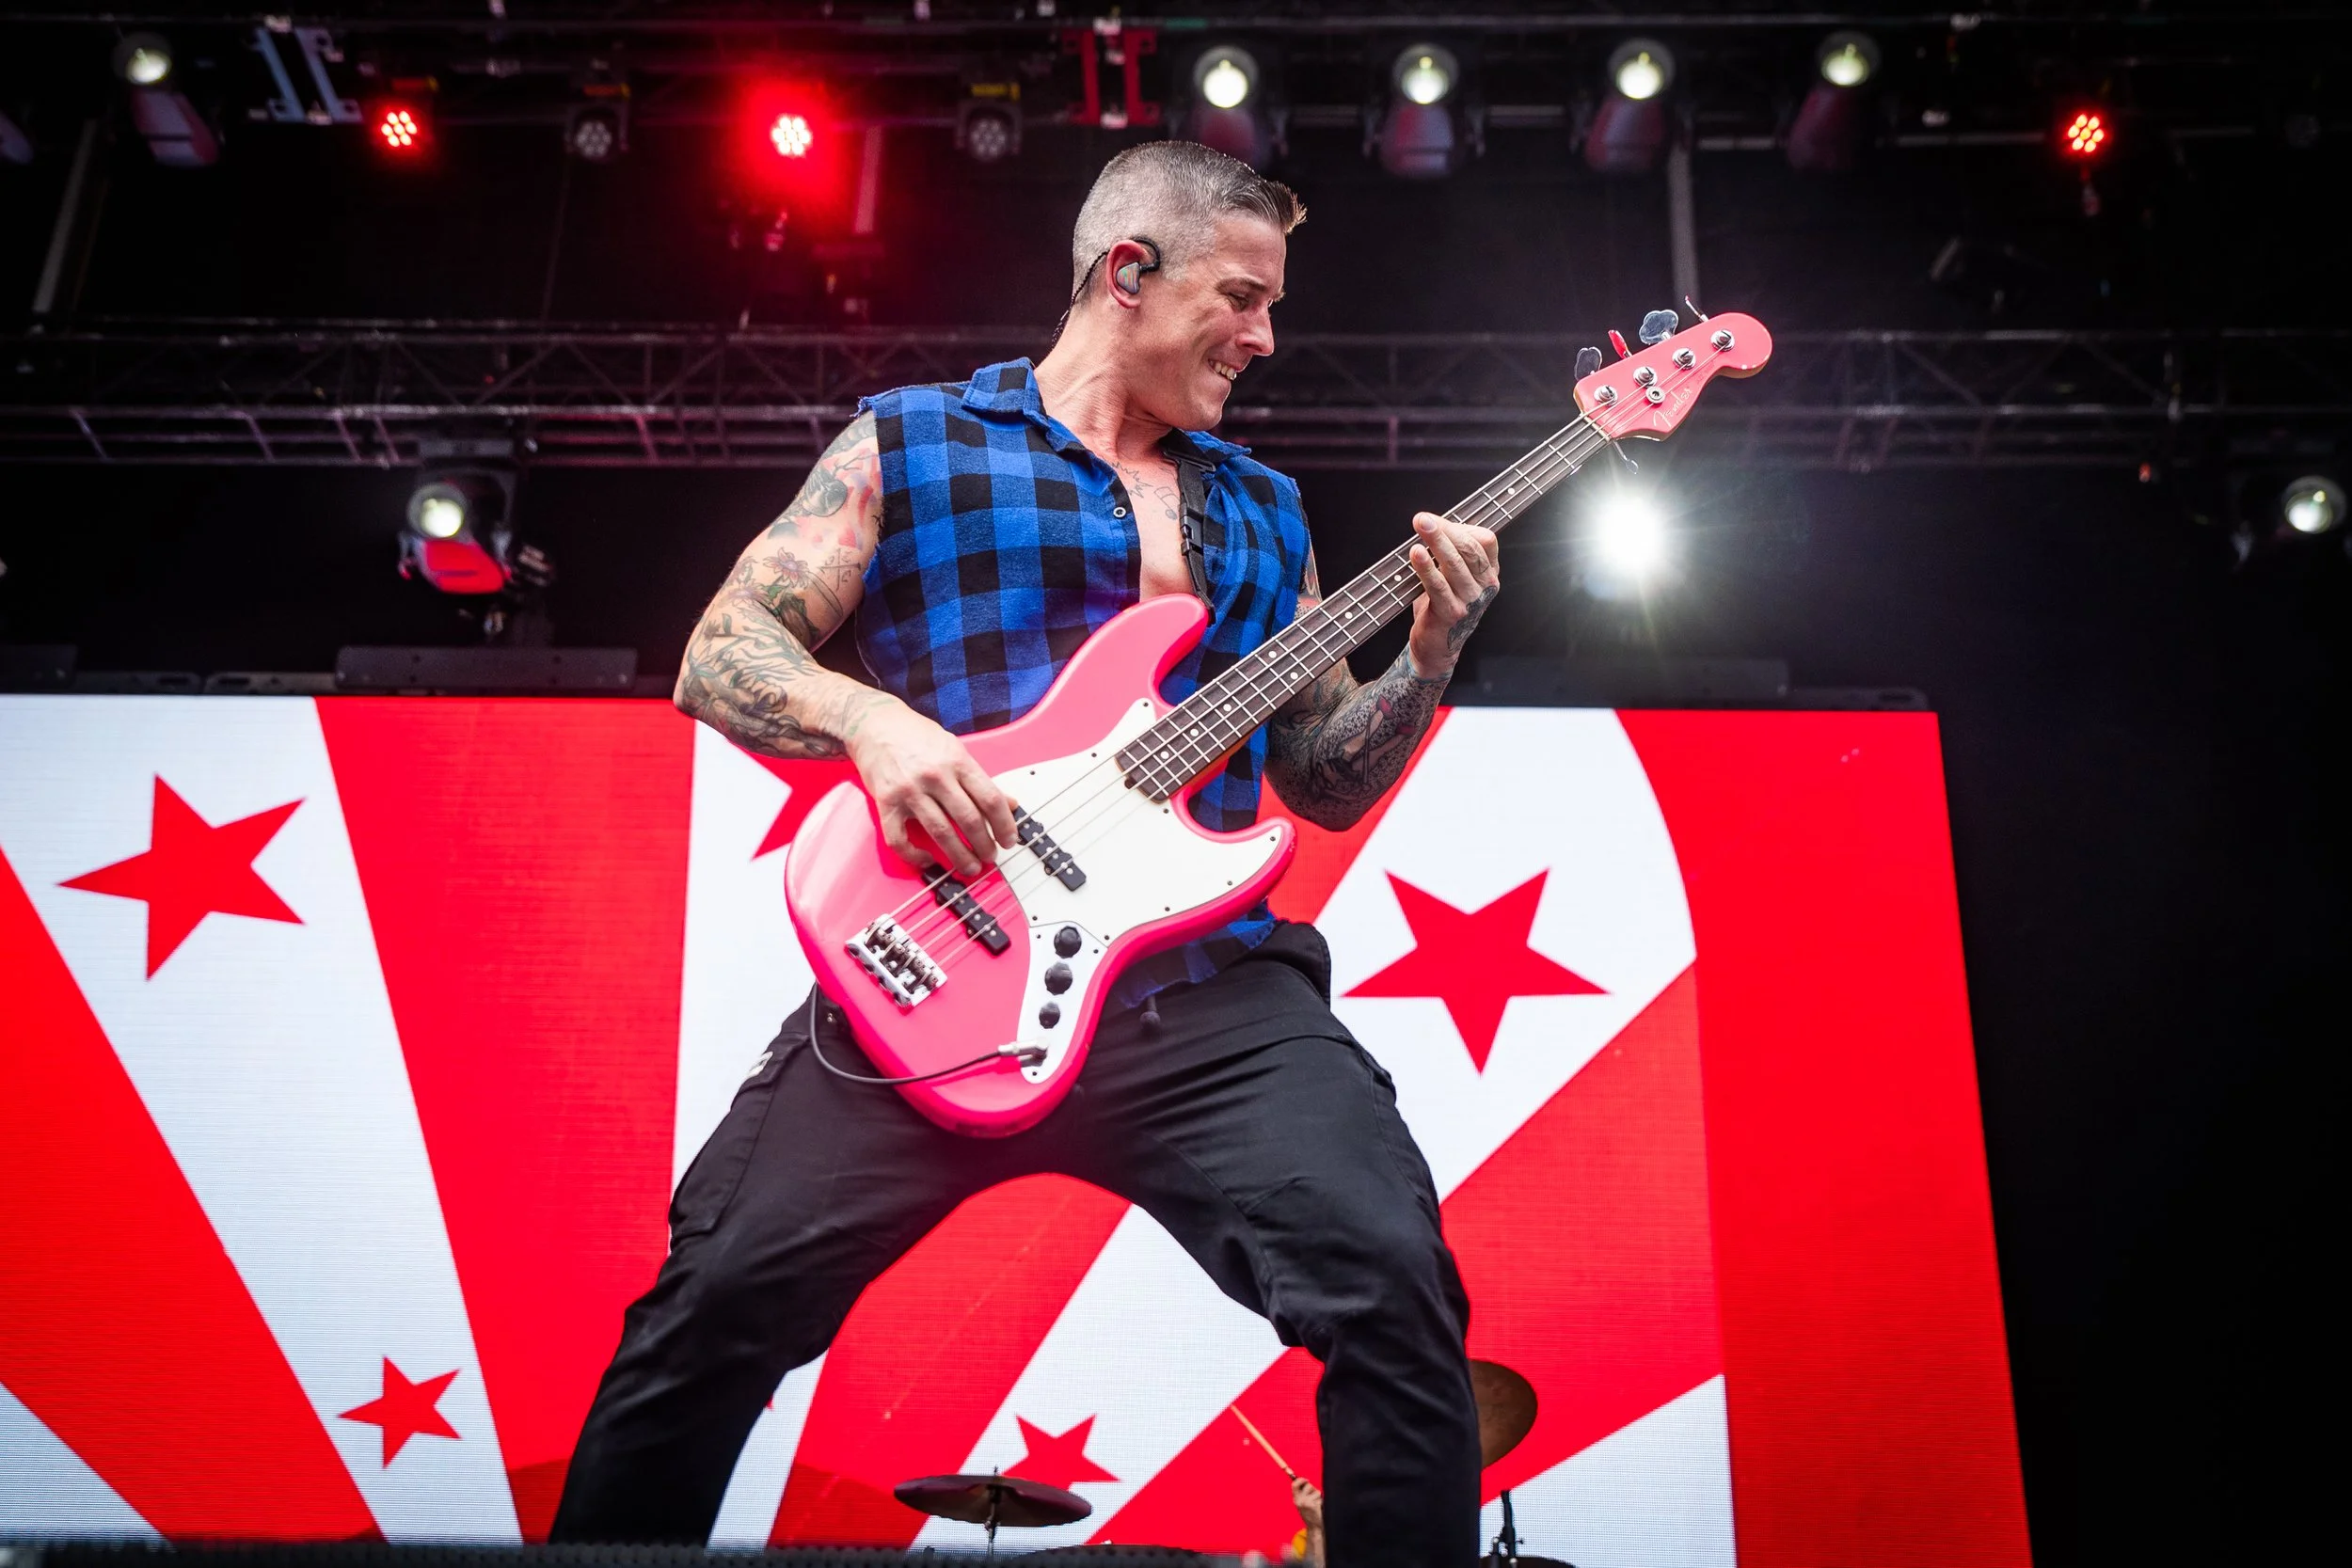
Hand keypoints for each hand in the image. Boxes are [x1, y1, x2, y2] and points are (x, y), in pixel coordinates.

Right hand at [842, 697, 1019, 877]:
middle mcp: (935, 776)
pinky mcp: (886, 803)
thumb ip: (980, 778)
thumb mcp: (955, 749)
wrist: (873, 724)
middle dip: (984, 845)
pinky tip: (927, 860)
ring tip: (970, 867)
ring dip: (959, 856)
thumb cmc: (915, 736)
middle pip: (969, 819)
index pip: (990, 799)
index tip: (1009, 839)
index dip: (1004, 824)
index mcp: (957, 761)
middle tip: (990, 857)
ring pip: (940, 833)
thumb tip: (1010, 803)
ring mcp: (909, 791)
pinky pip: (900, 839)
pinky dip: (914, 855)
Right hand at [1290, 1476, 1323, 1531]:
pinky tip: (1319, 1509)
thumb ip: (1302, 1493)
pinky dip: (1322, 1502)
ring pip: (1316, 1491)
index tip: (1306, 1480)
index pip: (1294, 1485)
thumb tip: (1305, 1480)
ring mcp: (1306, 1503)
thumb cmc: (1310, 1514)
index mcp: (1296, 1499)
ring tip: (1317, 1505)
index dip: (1300, 1479)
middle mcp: (1299, 1501)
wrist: (1315, 1527)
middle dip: (1313, 1489)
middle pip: (1308, 1485)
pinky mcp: (1313, 1505)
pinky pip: (1320, 1498)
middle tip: (1314, 1497)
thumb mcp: (1303, 1503)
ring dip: (1318, 1496)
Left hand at [1404, 511, 1499, 677]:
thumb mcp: (1454, 576)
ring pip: (1455, 564)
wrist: (1438, 646)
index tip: (1437, 520)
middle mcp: (1485, 586)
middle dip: (1445, 530)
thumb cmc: (1443, 606)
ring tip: (1420, 526)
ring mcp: (1471, 600)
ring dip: (1436, 542)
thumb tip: (1433, 524)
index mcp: (1489, 572)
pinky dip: (1426, 567)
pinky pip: (1438, 585)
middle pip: (1470, 549)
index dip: (1461, 527)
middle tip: (1422, 519)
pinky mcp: (1452, 612)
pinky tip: (1416, 553)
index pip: (1485, 540)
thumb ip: (1452, 552)